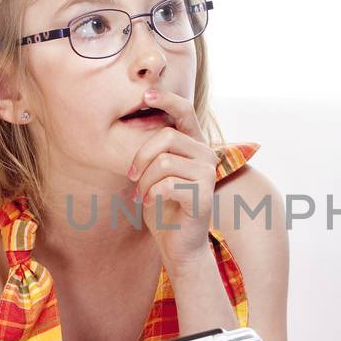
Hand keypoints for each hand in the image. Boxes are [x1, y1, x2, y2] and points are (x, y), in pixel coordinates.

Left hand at [125, 87, 217, 269]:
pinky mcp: (203, 193)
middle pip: (166, 136)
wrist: (179, 245)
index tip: (145, 95)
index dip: (166, 100)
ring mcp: (208, 173)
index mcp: (196, 146)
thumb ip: (154, 151)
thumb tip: (133, 121)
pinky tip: (148, 204)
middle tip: (131, 177)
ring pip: (163, 161)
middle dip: (141, 157)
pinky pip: (167, 183)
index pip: (184, 112)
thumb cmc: (164, 208)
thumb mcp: (155, 173)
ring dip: (144, 181)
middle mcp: (207, 155)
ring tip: (141, 195)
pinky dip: (150, 194)